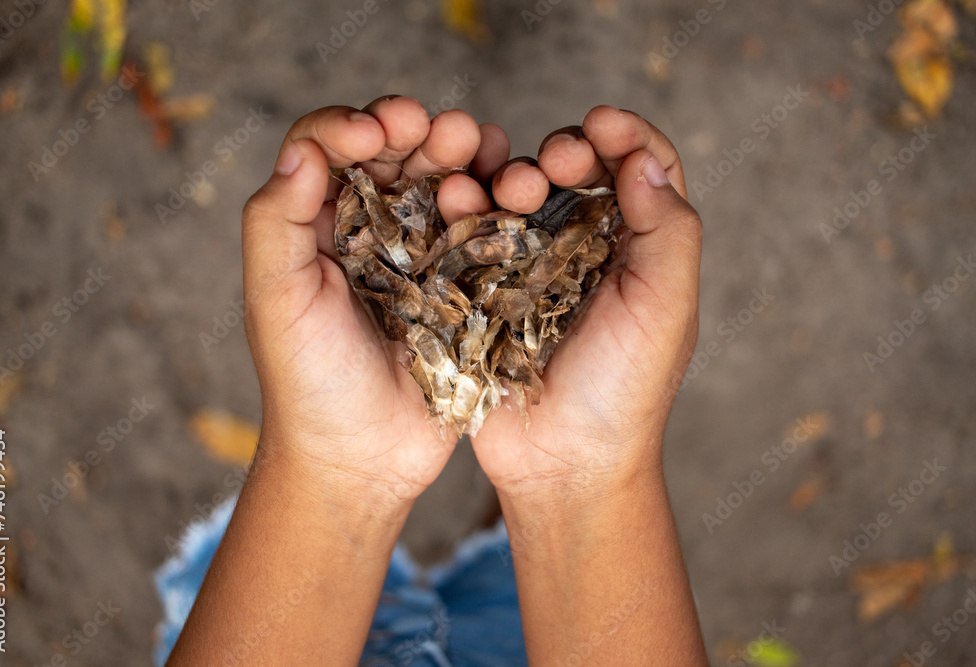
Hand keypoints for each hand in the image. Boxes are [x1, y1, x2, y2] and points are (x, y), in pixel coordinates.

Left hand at [242, 96, 512, 501]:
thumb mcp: (275, 300)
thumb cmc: (308, 382)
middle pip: (395, 156)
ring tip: (482, 149)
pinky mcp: (463, 284)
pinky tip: (508, 189)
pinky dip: (496, 202)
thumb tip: (303, 149)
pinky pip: (482, 230)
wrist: (362, 458)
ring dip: (464, 158)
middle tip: (450, 130)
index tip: (376, 131)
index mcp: (316, 226)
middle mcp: (368, 231)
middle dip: (422, 132)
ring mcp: (420, 256)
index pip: (328, 148)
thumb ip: (275, 222)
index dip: (352, 125)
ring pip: (443, 184)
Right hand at [470, 106, 702, 500]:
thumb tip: (642, 160)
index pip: (641, 168)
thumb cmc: (625, 392)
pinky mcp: (486, 288)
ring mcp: (533, 268)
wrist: (562, 464)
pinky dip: (469, 207)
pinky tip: (462, 199)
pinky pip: (476, 233)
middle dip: (565, 152)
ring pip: (522, 196)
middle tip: (553, 160)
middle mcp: (588, 250)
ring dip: (514, 176)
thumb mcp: (666, 309)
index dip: (624, 135)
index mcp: (641, 248)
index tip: (599, 124)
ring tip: (511, 189)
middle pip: (577, 172)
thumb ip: (669, 231)